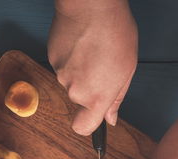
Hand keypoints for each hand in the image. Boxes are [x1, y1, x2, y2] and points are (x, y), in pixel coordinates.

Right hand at [48, 0, 136, 134]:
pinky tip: (81, 42)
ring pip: (71, 79)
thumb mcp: (127, 69)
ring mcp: (60, 73)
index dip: (88, 125)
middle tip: (102, 64)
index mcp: (96, 97)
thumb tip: (110, 119)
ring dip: (80, 69)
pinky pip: (62, 64)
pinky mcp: (51, 57)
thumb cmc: (115, 32)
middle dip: (90, 85)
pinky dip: (71, 56)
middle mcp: (75, 90)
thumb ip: (116, 97)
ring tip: (92, 49)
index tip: (94, 119)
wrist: (91, 4)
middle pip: (80, 98)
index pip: (83, 127)